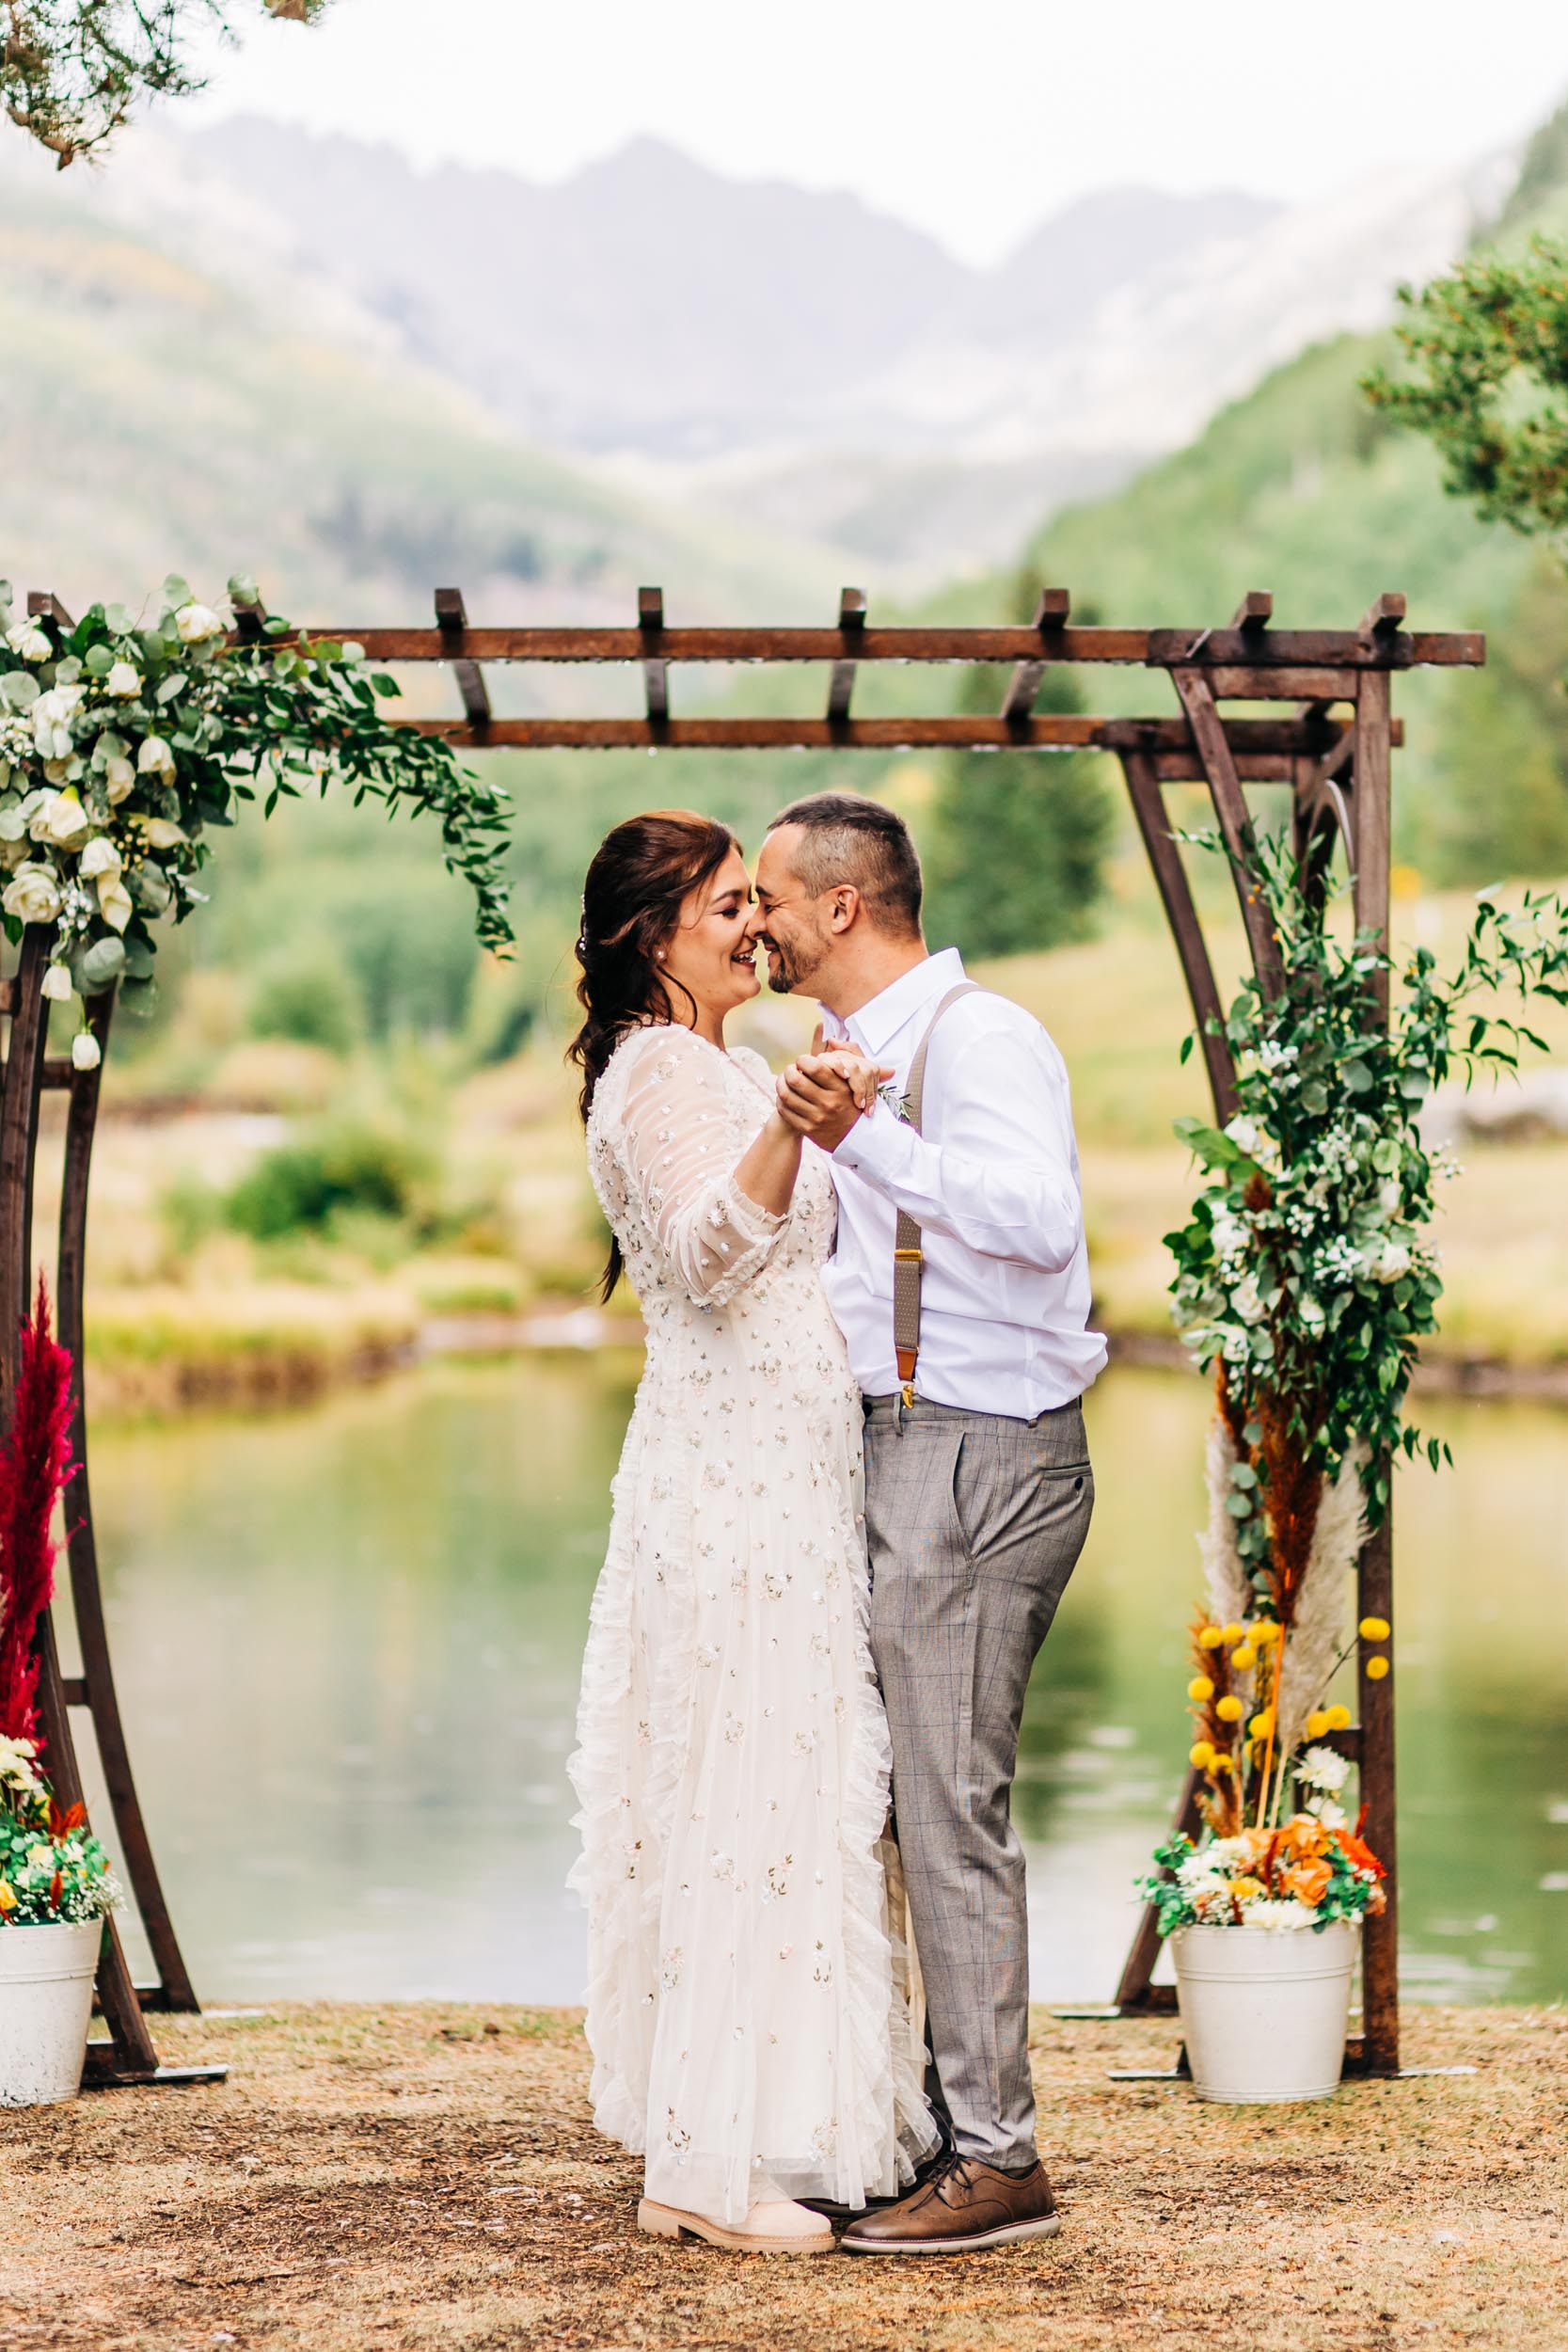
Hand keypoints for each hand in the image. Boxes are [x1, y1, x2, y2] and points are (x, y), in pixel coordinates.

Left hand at [776, 1027, 892, 1150]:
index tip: (802, 1061)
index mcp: (841, 1088)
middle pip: (796, 1080)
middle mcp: (829, 1103)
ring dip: (781, 1085)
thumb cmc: (853, 1102)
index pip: (815, 1067)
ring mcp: (817, 1118)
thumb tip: (830, 1037)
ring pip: (787, 1095)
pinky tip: (784, 1096)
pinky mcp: (808, 1129)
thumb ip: (847, 1055)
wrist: (856, 1137)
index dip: (803, 1060)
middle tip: (790, 1070)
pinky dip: (781, 1101)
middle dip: (789, 1071)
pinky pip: (786, 1111)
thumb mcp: (859, 1079)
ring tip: (783, 1081)